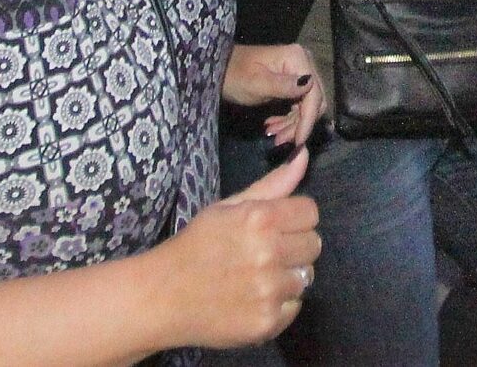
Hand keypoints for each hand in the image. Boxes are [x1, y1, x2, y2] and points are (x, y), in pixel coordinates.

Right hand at [158, 148, 320, 350]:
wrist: (162, 296)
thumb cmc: (196, 245)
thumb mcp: (227, 207)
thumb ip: (271, 185)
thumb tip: (304, 155)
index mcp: (260, 219)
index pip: (311, 213)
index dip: (295, 219)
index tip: (277, 227)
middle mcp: (269, 253)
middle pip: (314, 245)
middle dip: (294, 247)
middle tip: (265, 254)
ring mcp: (270, 290)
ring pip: (305, 277)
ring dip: (287, 277)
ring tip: (257, 278)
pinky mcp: (268, 321)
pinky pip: (295, 306)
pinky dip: (280, 305)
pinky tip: (254, 299)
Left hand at [224, 43, 322, 147]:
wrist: (222, 71)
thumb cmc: (235, 76)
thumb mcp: (256, 84)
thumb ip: (283, 85)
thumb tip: (309, 85)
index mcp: (298, 58)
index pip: (313, 93)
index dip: (308, 119)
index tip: (298, 142)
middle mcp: (305, 62)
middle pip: (314, 101)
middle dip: (300, 124)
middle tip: (281, 141)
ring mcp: (300, 72)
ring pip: (308, 106)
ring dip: (294, 124)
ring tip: (274, 135)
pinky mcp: (294, 83)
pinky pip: (300, 105)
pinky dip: (289, 119)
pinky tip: (274, 127)